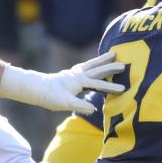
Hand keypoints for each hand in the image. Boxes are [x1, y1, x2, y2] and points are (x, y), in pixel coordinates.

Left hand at [0, 51, 125, 114]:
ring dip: (102, 60)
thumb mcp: (65, 104)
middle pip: (98, 70)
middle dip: (111, 68)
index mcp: (79, 81)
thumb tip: (93, 109)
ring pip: (92, 64)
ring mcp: (74, 73)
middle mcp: (78, 74)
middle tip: (125, 64)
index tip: (124, 89)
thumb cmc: (50, 97)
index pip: (98, 85)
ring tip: (113, 54)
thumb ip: (80, 105)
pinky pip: (85, 66)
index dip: (111, 87)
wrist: (36, 89)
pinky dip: (92, 63)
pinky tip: (94, 64)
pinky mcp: (70, 74)